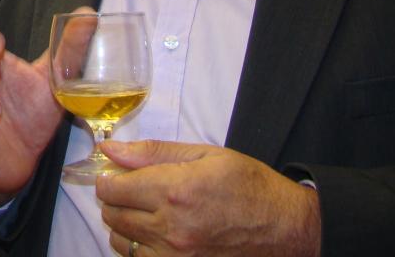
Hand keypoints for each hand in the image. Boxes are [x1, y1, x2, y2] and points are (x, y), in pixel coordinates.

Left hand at [96, 140, 320, 256]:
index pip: (112, 188)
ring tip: (144, 211)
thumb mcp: (205, 155)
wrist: (286, 229)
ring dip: (123, 224)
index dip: (108, 177)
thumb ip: (153, 152)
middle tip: (131, 189)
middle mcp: (170, 227)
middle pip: (112, 214)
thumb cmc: (249, 186)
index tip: (115, 173)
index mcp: (175, 190)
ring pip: (120, 241)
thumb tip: (109, 148)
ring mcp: (175, 256)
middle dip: (114, 198)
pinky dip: (138, 247)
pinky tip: (154, 233)